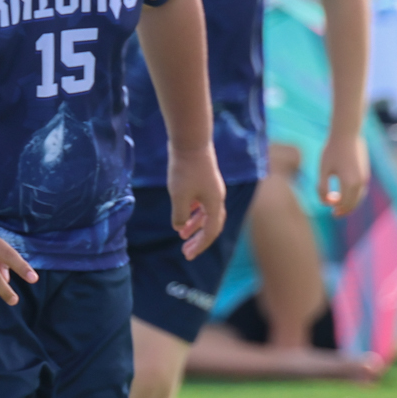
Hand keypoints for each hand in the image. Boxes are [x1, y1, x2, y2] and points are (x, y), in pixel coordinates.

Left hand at [167, 144, 226, 259]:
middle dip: (199, 240)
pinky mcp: (204, 182)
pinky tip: (183, 217)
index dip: (200, 245)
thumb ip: (180, 215)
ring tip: (181, 236)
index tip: (187, 255)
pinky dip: (194, 213)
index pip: (211, 231)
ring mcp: (211, 189)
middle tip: (186, 252)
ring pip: (206, 214)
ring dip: (195, 226)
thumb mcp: (179, 196)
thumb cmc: (185, 169)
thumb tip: (179, 228)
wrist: (190, 142)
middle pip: (212, 225)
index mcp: (215, 203)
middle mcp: (217, 198)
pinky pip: (202, 204)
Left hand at [316, 130, 369, 216]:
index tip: (331, 212)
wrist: (347, 134)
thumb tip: (325, 202)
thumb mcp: (323, 170)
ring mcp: (365, 177)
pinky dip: (355, 195)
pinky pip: (361, 189)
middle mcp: (360, 182)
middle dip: (345, 209)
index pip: (345, 204)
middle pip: (354, 203)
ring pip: (359, 197)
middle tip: (335, 213)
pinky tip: (345, 194)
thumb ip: (322, 188)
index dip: (338, 210)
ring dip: (350, 203)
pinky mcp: (365, 172)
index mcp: (350, 183)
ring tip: (340, 205)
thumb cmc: (332, 151)